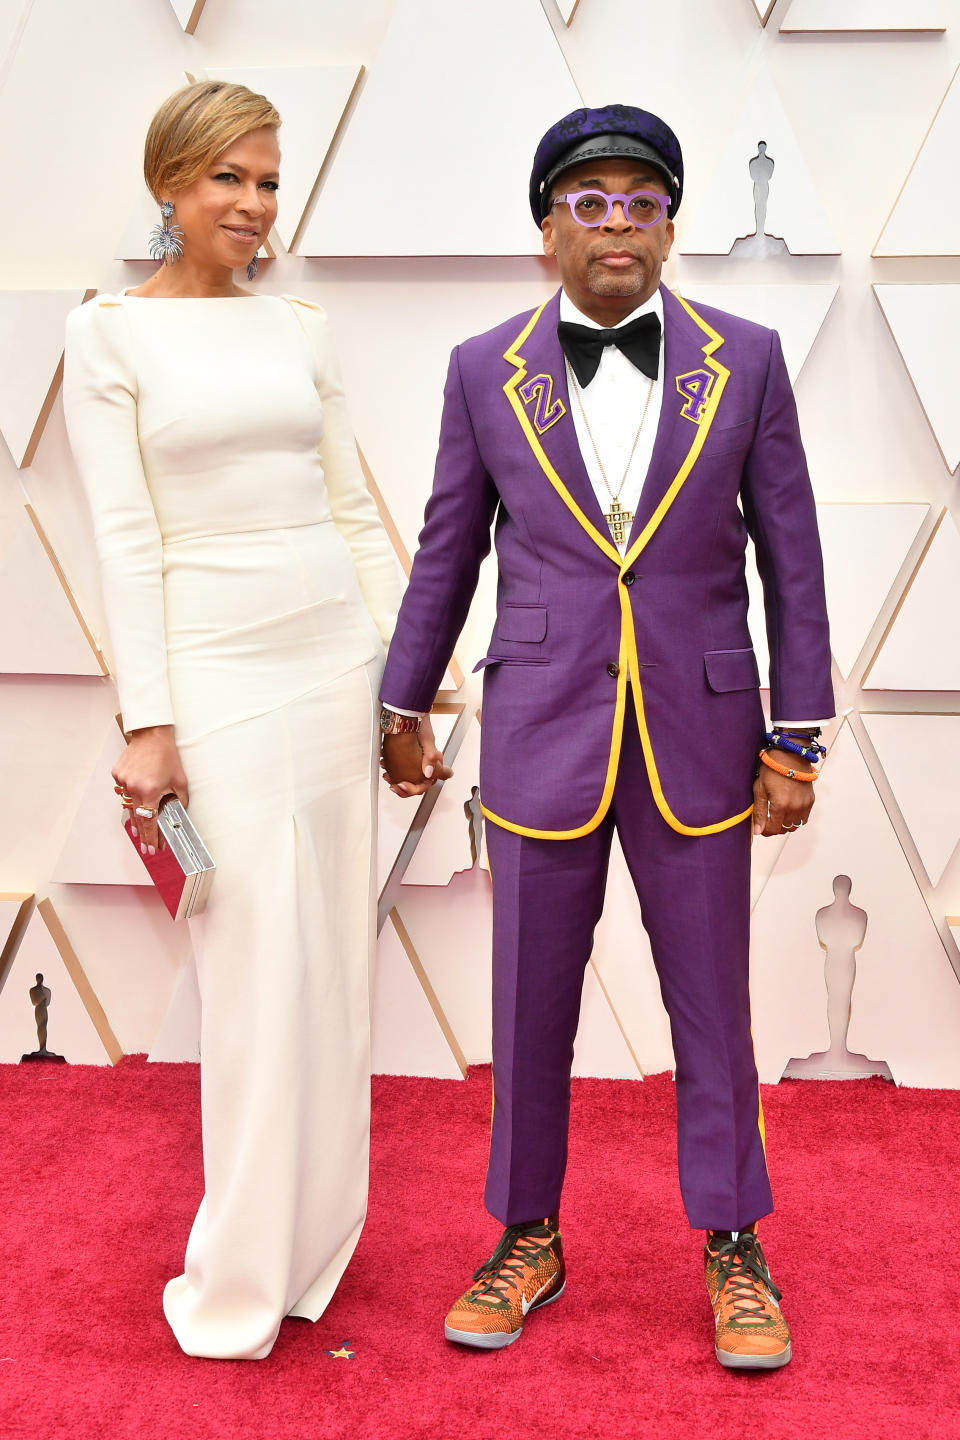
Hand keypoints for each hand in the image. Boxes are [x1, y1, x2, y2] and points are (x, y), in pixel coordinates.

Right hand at [112, 724, 188, 853]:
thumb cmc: (167, 755)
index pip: (150, 822)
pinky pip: (124, 791)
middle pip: (138, 818)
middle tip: (146, 848)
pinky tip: (136, 796)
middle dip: (143, 835)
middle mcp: (134, 788)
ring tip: (138, 831)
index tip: (153, 848)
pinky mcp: (117, 775)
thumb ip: (179, 800)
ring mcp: (123, 782)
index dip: (152, 838)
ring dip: (135, 818)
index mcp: (150, 791)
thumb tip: (178, 815)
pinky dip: (130, 795)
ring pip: (129, 805)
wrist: (152, 735)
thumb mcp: (179, 780)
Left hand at [380, 715, 452, 796]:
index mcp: (435, 764)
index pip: (430, 782)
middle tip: (395, 786)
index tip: (406, 786)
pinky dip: (394, 773)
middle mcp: (427, 766)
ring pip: (408, 780)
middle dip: (405, 787)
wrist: (408, 714)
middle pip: (417, 785)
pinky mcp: (409, 760)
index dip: (418, 788)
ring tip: (388, 776)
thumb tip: (429, 772)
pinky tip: (386, 767)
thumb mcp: (427, 740)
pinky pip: (402, 772)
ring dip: (397, 780)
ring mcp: (417, 764)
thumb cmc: (421, 724)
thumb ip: (431, 757)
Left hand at [752, 750, 815, 836]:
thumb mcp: (760, 789)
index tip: (760, 826)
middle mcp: (795, 807)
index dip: (764, 830)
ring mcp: (805, 804)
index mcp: (781, 805)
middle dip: (774, 828)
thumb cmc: (773, 768)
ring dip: (785, 824)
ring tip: (777, 815)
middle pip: (784, 830)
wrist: (790, 754)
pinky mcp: (811, 800)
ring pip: (795, 826)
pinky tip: (787, 810)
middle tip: (767, 820)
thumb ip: (759, 812)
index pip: (773, 829)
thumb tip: (757, 831)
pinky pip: (804, 818)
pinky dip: (795, 818)